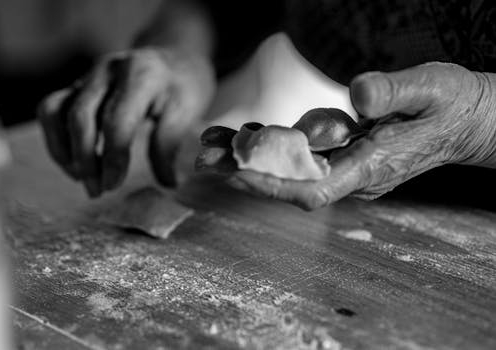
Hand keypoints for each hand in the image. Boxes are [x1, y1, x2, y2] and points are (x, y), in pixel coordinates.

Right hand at [39, 47, 214, 196]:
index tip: (114, 186)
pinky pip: (50, 110)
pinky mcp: (77, 85)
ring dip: (64, 151)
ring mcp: (88, 75)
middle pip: (80, 118)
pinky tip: (74, 164)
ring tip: (82, 179)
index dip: (113, 158)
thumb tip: (166, 184)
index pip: (117, 122)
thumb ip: (170, 144)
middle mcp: (108, 70)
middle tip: (98, 191)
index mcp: (141, 75)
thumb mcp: (187, 111)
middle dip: (86, 160)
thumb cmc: (183, 88)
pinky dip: (56, 140)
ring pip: (55, 111)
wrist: (173, 59)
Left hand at [197, 62, 495, 209]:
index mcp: (372, 166)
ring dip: (248, 155)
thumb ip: (394, 92)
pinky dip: (269, 142)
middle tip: (203, 155)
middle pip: (290, 180)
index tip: (236, 172)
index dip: (274, 184)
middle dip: (244, 170)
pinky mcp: (343, 154)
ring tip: (210, 139)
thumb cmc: (452, 104)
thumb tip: (356, 96)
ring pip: (288, 166)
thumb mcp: (432, 88)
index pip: (314, 189)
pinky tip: (242, 131)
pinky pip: (299, 152)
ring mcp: (346, 166)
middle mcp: (354, 174)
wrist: (466, 119)